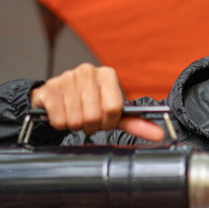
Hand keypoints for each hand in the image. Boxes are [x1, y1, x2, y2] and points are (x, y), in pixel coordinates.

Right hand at [30, 63, 164, 140]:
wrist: (56, 96)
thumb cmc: (89, 104)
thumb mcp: (114, 112)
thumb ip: (136, 123)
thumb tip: (159, 135)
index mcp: (107, 75)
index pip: (114, 108)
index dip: (109, 122)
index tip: (105, 120)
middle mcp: (88, 72)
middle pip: (94, 116)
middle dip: (91, 126)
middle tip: (88, 120)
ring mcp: (67, 78)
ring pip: (76, 120)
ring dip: (76, 125)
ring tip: (76, 116)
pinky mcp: (49, 88)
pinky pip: (59, 120)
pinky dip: (61, 124)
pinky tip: (63, 113)